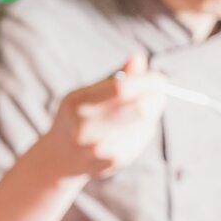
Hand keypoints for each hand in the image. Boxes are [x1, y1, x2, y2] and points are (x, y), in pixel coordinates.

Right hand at [38, 53, 166, 178]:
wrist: (60, 158)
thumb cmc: (78, 117)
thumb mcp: (88, 94)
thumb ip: (115, 78)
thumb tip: (138, 58)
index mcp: (77, 104)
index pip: (120, 89)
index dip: (146, 82)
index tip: (159, 78)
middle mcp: (85, 128)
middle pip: (138, 109)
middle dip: (155, 97)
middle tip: (159, 91)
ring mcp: (99, 148)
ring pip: (144, 124)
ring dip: (151, 112)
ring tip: (142, 108)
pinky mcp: (113, 162)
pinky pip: (141, 138)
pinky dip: (144, 128)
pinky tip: (132, 127)